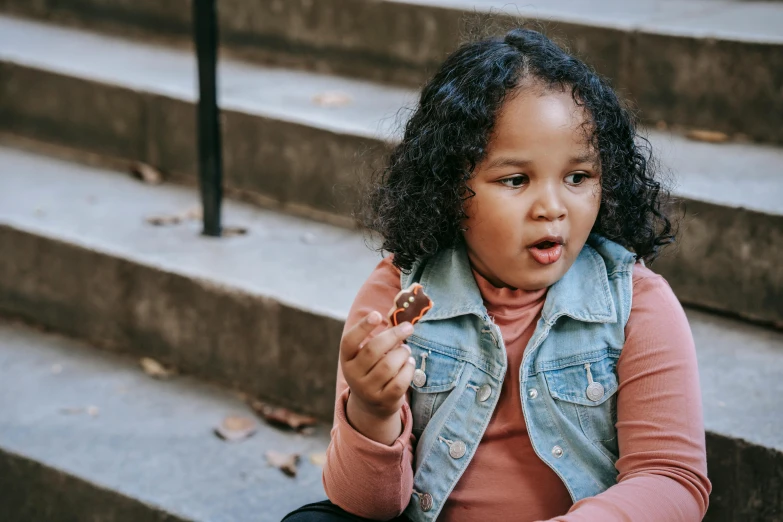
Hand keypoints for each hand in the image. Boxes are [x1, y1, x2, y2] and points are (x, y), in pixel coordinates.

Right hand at [341, 310, 415, 429]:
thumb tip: (401, 323)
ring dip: (403, 353)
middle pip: (373, 350)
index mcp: (347, 359)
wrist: (371, 404)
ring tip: (406, 349)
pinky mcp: (383, 400)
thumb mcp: (365, 356)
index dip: (362, 327)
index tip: (377, 314)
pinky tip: (410, 363)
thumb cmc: (371, 369)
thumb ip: (377, 340)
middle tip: (408, 327)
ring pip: (388, 365)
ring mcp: (367, 390)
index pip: (349, 341)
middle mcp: (353, 375)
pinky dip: (408, 369)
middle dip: (394, 335)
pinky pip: (400, 382)